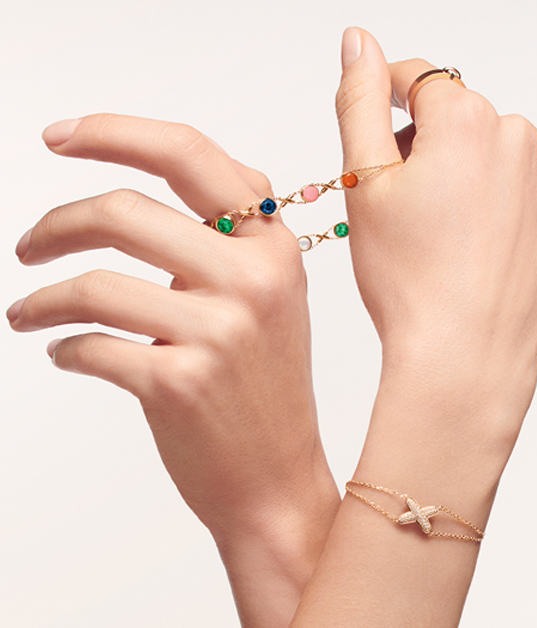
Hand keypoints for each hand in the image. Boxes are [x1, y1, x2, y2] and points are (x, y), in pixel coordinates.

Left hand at [7, 114, 338, 627]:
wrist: (278, 476)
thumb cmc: (265, 385)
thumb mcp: (269, 295)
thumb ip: (229, 232)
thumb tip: (153, 180)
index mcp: (272, 247)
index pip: (189, 155)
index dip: (115, 132)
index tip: (59, 137)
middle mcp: (252, 279)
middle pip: (123, 210)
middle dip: (55, 225)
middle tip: (27, 246)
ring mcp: (218, 332)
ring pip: (94, 283)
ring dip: (40, 297)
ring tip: (26, 313)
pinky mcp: (180, 384)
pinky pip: (90, 345)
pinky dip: (63, 348)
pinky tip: (66, 354)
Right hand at [288, 29, 536, 627]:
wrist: (463, 358)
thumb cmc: (409, 280)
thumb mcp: (363, 184)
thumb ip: (360, 100)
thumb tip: (359, 43)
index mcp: (466, 121)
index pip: (420, 78)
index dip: (388, 100)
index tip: (376, 131)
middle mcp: (520, 140)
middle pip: (459, 120)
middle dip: (426, 148)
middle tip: (401, 207)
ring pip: (493, 158)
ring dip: (464, 179)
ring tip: (439, 238)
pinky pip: (524, 196)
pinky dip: (497, 211)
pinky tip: (473, 253)